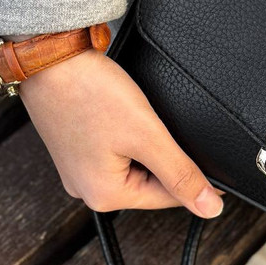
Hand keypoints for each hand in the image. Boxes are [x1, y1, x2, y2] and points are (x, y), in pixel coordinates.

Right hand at [19, 48, 223, 216]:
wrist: (49, 56)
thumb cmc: (89, 92)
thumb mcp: (147, 135)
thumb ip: (181, 173)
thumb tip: (210, 208)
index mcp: (104, 195)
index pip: (168, 197)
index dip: (196, 179)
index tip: (216, 165)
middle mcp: (87, 189)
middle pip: (151, 182)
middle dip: (168, 158)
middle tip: (170, 128)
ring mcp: (80, 168)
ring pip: (137, 165)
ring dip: (151, 146)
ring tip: (147, 119)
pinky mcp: (79, 147)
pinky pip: (118, 152)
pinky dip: (133, 137)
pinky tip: (132, 117)